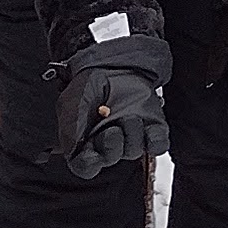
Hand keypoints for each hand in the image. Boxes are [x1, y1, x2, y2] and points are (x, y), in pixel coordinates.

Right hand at [53, 30, 174, 179]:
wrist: (112, 61)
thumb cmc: (89, 83)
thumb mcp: (71, 104)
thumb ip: (70, 130)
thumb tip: (74, 152)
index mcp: (86, 142)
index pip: (87, 166)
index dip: (89, 164)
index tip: (91, 155)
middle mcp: (109, 142)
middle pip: (111, 158)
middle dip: (111, 146)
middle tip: (111, 130)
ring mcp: (130, 136)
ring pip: (133, 150)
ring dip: (131, 135)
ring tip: (128, 116)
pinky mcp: (151, 127)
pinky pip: (157, 144)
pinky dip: (155, 140)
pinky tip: (149, 129)